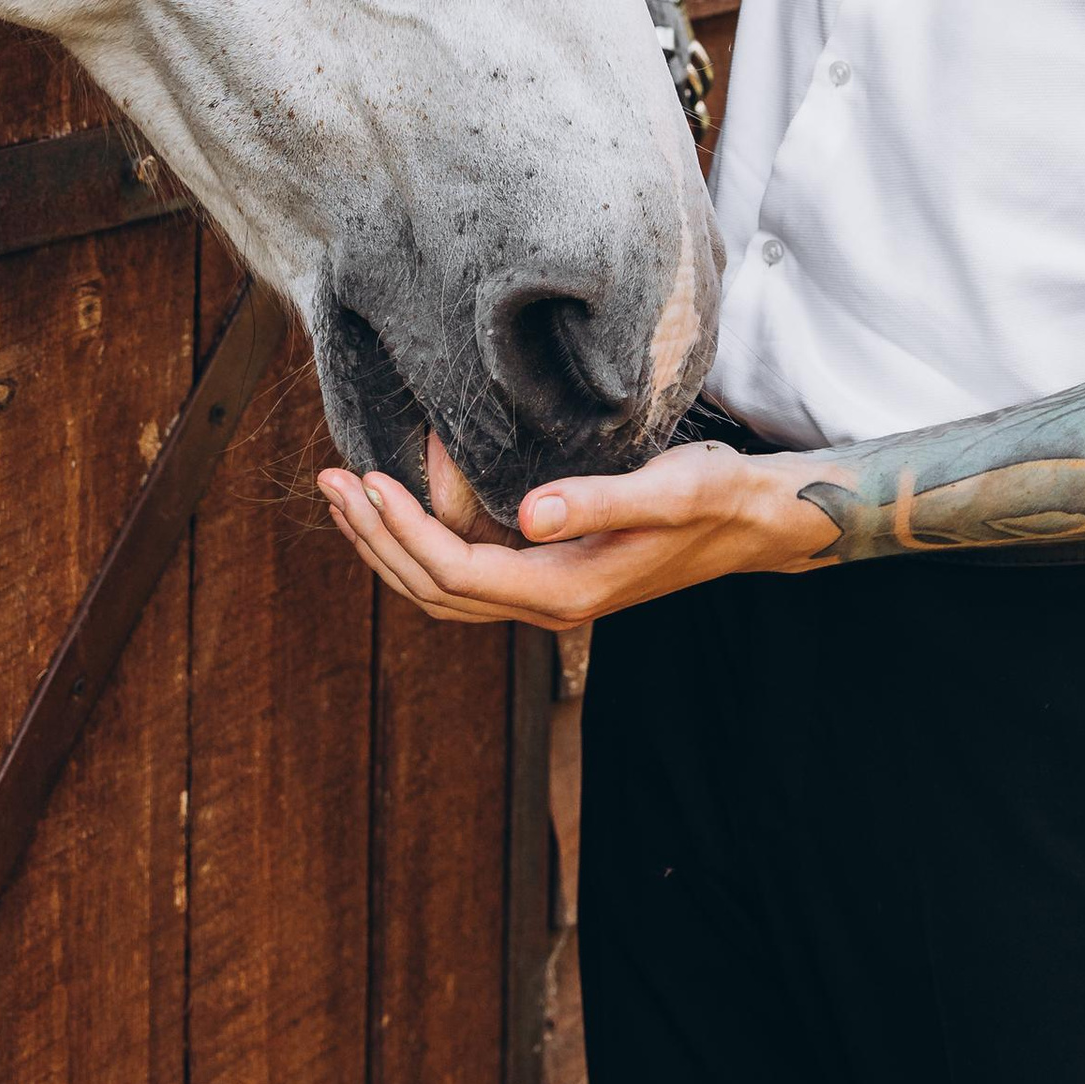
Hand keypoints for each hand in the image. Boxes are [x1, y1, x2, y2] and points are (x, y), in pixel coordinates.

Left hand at [316, 438, 835, 627]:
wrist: (755, 523)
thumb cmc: (714, 500)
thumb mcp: (665, 491)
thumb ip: (597, 502)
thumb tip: (528, 515)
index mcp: (563, 591)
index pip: (454, 572)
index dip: (401, 530)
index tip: (364, 480)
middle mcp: (546, 603)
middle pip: (433, 589)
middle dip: (375, 539)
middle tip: (329, 485)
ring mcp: (547, 592)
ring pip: (444, 586)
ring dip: (391, 543)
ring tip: (348, 493)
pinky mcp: (551, 571)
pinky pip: (469, 569)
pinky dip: (425, 539)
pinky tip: (408, 501)